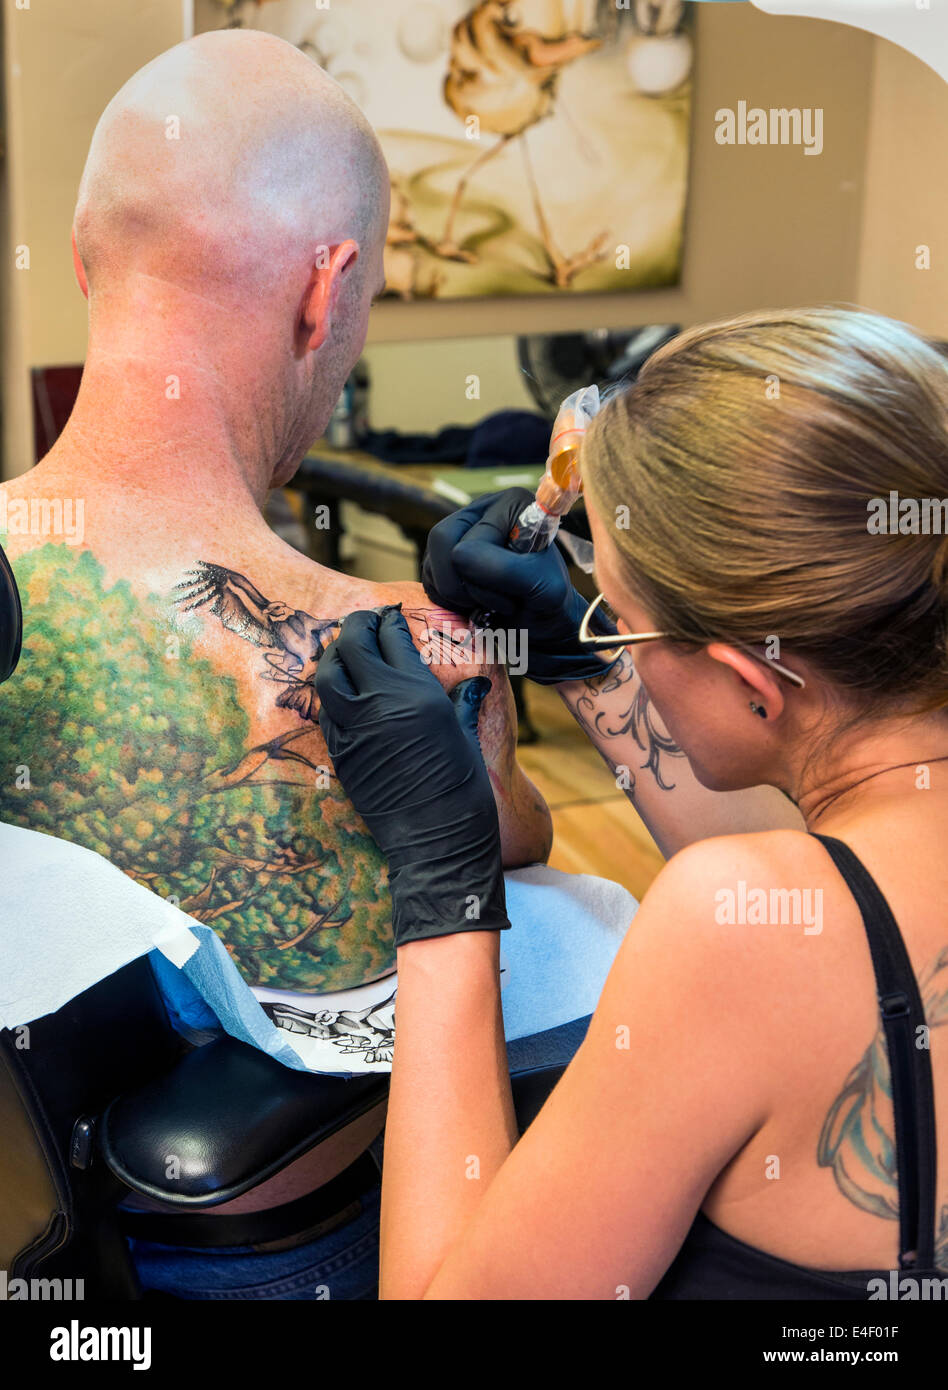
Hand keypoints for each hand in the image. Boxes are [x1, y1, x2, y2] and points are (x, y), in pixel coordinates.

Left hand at [316, 606, 509, 946]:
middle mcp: (379, 704)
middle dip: (357, 627)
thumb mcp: (466, 735)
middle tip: (365, 623)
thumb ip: (462, 700)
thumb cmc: (463, 789)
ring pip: (328, 674)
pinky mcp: (340, 753)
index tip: (391, 616)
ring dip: (335, 655)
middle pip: (352, 644)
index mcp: (416, 693)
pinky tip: (344, 691)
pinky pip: (325, 710)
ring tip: (347, 650)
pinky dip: (332, 692)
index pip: (391, 636)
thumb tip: (473, 680)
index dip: (389, 620)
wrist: (437, 842)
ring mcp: (354, 728)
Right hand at [422, 488, 619, 684]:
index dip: (484, 575)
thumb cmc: (549, 602)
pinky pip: (428, 578)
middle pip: (441, 538)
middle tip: (488, 603)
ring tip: (486, 604)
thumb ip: (504, 568)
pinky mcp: (446, 557)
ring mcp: (461, 533)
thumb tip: (458, 556)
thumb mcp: (539, 585)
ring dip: (457, 595)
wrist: (545, 625)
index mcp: (511, 504)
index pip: (470, 540)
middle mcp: (483, 510)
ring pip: (431, 562)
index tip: (515, 592)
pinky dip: (447, 599)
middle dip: (460, 583)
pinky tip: (473, 604)